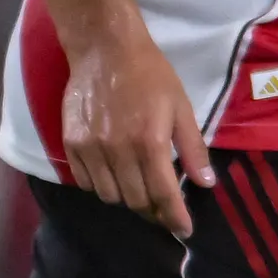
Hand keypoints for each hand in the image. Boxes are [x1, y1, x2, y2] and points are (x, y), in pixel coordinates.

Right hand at [62, 18, 214, 233]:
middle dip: (153, 210)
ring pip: (109, 196)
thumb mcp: (181, 106)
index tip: (184, 229)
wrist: (104, 49)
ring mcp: (91, 149)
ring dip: (127, 198)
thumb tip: (206, 184)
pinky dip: (102, 185)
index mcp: (150, 142)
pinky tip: (113, 174)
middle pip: (135, 201)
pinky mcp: (72, 144)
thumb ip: (193, 148)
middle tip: (162, 205)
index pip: (164, 195)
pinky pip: (87, 182)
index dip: (175, 217)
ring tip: (138, 187)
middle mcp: (119, 151)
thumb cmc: (149, 74)